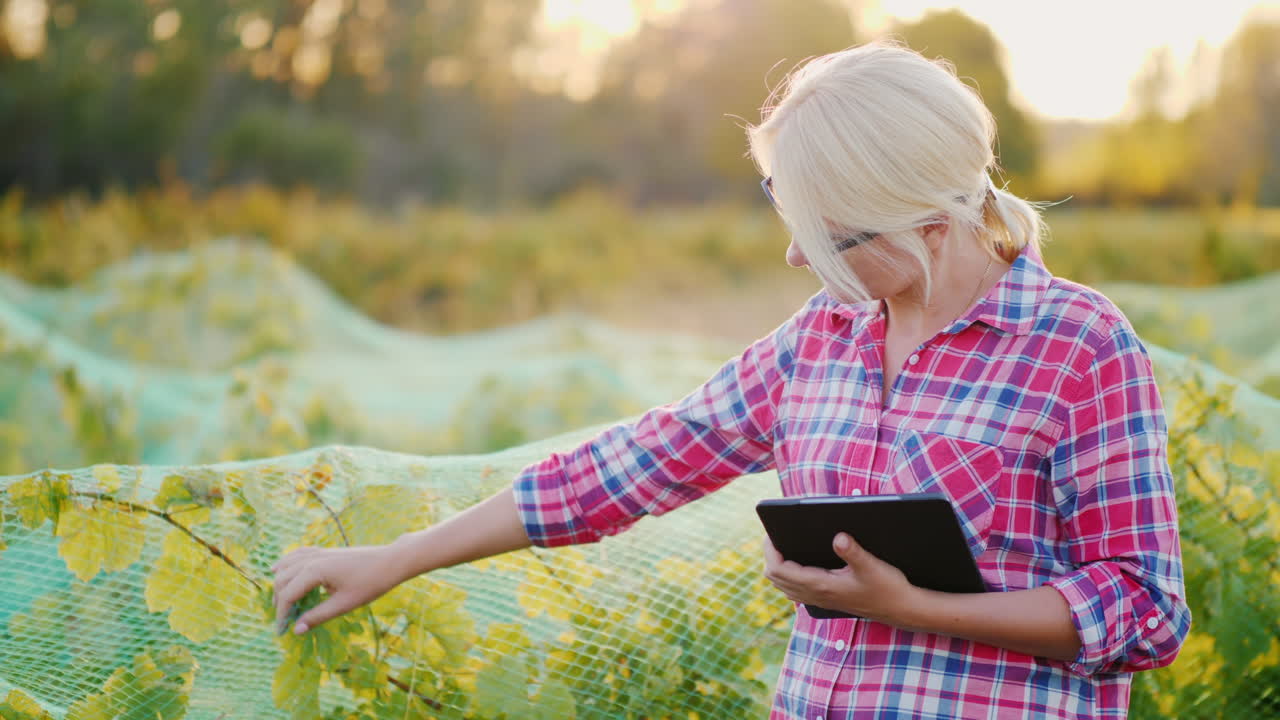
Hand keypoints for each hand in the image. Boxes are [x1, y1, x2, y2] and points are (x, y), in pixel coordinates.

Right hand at [271, 544, 405, 634]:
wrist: (391, 561)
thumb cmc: (370, 583)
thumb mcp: (344, 604)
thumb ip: (318, 616)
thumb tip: (296, 630)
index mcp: (315, 571)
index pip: (288, 595)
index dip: (281, 615)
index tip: (281, 631)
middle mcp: (312, 558)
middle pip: (282, 579)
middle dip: (278, 601)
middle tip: (283, 621)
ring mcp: (318, 552)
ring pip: (286, 566)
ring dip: (280, 584)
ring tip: (281, 604)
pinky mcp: (324, 551)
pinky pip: (297, 555)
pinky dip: (286, 563)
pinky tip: (278, 569)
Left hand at [762, 533, 916, 622]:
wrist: (900, 610)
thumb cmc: (887, 587)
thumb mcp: (871, 566)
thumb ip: (853, 551)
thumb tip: (838, 537)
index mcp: (821, 585)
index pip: (780, 570)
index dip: (770, 551)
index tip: (771, 534)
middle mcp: (816, 595)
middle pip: (776, 578)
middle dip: (770, 556)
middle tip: (773, 536)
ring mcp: (819, 600)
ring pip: (784, 585)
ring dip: (778, 567)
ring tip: (781, 546)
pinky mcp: (826, 600)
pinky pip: (795, 590)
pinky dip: (788, 576)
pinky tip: (798, 564)